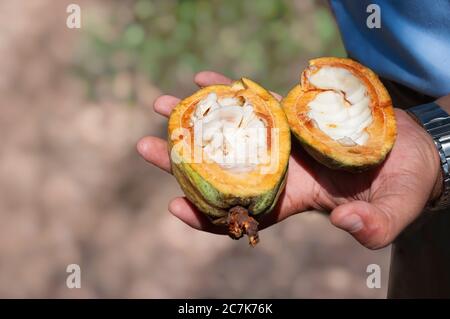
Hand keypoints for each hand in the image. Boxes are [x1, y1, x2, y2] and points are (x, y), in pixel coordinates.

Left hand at [137, 71, 441, 248]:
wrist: (412, 148)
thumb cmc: (405, 183)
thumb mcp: (396, 209)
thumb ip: (376, 225)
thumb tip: (345, 223)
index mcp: (296, 197)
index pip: (244, 212)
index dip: (209, 216)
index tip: (174, 208)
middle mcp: (281, 169)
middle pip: (223, 169)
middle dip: (183, 161)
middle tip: (147, 147)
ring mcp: (284, 138)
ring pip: (232, 130)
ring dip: (197, 119)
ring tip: (162, 105)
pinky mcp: (293, 113)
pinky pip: (256, 101)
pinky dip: (232, 91)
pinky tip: (205, 79)